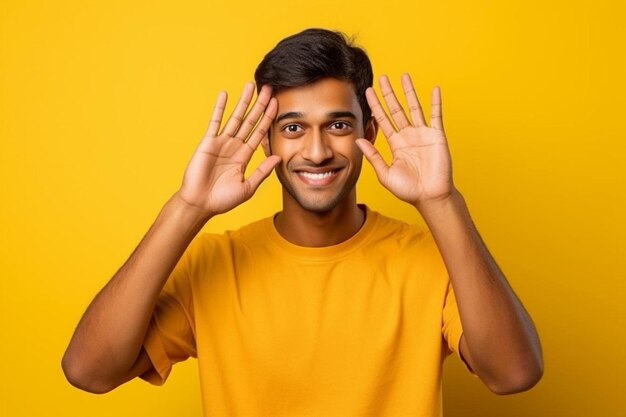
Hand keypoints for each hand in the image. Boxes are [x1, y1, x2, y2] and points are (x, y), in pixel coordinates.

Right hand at [177, 83, 280, 216]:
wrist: (200, 204)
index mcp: (245, 156)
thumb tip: (278, 157)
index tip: (277, 103)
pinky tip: (225, 94)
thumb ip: (262, 172)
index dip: (268, 118)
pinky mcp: (208, 142)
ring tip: (250, 86)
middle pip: (250, 121)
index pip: (260, 132)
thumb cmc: (222, 200)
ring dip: (243, 102)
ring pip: (235, 117)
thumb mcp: (248, 187)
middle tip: (268, 89)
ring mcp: (221, 143)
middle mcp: (234, 146)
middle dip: (259, 105)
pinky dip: (219, 108)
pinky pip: (215, 122)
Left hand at [356, 74, 453, 207]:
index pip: (383, 120)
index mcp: (395, 144)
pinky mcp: (437, 136)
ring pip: (415, 107)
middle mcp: (408, 136)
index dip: (376, 106)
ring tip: (404, 76)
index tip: (369, 92)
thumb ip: (373, 156)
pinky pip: (436, 116)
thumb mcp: (385, 173)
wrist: (429, 197)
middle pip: (397, 109)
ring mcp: (423, 134)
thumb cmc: (409, 190)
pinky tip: (435, 89)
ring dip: (409, 92)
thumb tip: (359, 140)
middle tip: (382, 78)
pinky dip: (436, 102)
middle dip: (389, 94)